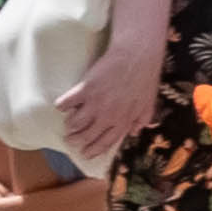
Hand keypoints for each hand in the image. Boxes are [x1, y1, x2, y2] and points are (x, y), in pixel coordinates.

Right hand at [62, 28, 165, 162]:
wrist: (136, 56)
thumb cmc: (145, 78)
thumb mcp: (149, 103)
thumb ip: (142, 119)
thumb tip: (135, 132)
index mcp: (123, 121)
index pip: (106, 142)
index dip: (94, 150)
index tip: (85, 154)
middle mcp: (107, 116)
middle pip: (86, 136)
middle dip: (76, 141)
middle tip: (70, 140)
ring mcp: (94, 104)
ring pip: (74, 123)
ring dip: (69, 125)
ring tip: (67, 123)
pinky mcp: (84, 90)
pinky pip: (65, 104)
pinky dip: (62, 106)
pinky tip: (63, 105)